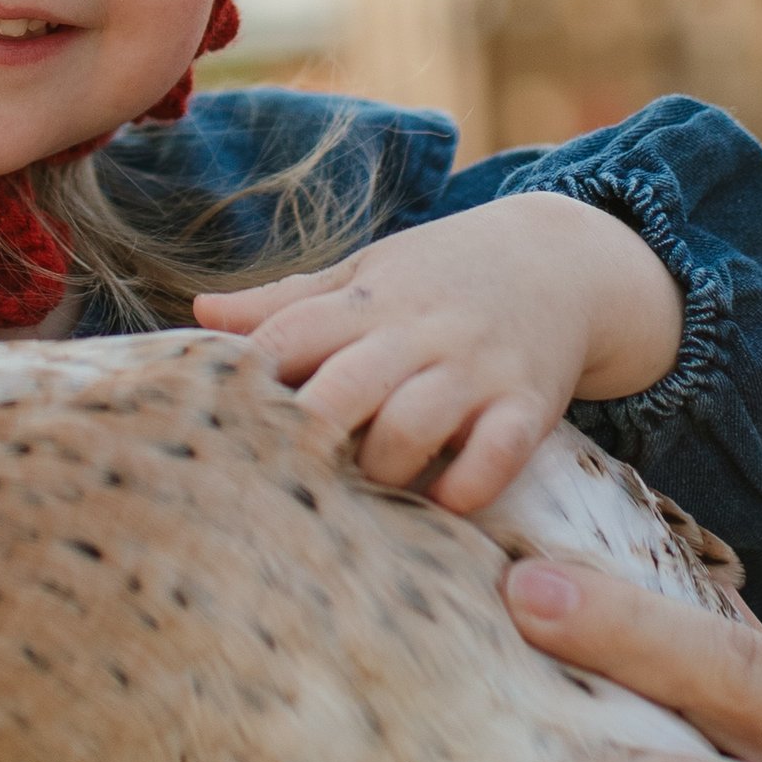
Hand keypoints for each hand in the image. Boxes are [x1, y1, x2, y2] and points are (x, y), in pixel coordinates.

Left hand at [194, 194, 684, 507]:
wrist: (562, 259)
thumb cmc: (441, 275)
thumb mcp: (364, 274)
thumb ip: (287, 302)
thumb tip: (199, 312)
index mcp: (366, 303)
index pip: (288, 336)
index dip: (248, 381)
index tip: (222, 426)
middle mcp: (417, 334)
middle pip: (341, 389)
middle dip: (304, 435)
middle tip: (283, 476)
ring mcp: (474, 371)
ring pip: (410, 428)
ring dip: (379, 469)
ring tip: (365, 489)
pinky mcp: (527, 406)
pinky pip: (495, 457)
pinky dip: (465, 488)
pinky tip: (441, 502)